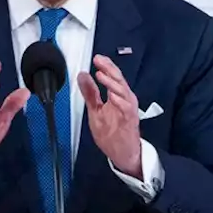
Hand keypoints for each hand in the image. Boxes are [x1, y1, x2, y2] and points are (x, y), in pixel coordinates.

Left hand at [78, 55, 142, 177]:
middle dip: (109, 69)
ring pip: (123, 91)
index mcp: (117, 96)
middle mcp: (124, 100)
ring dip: (112, 82)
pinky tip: (113, 95)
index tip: (97, 58)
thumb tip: (83, 76)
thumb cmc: (112, 133)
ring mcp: (128, 110)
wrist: (123, 153)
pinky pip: (127, 108)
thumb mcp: (96, 110)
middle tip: (100, 61)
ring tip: (102, 75)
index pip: (112, 76)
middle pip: (119, 80)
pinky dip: (121, 100)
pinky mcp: (130, 120)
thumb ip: (90, 93)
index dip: (106, 66)